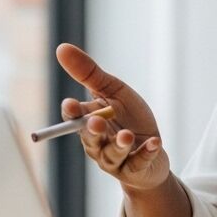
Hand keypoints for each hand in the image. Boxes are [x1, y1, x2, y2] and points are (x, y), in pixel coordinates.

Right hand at [55, 42, 169, 192]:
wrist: (152, 147)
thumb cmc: (129, 117)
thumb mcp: (113, 91)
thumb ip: (89, 74)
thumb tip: (61, 48)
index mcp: (90, 122)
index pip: (74, 119)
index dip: (72, 113)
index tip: (71, 104)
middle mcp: (98, 143)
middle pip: (90, 140)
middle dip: (92, 131)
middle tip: (96, 121)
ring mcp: (116, 159)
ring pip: (112, 155)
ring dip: (120, 144)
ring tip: (127, 134)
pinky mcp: (136, 168)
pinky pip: (139, 163)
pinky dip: (147, 152)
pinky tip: (154, 143)